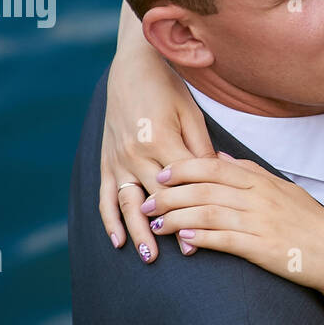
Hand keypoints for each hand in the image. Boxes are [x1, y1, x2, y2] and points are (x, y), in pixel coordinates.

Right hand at [99, 2, 214, 262]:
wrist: (132, 67)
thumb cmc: (168, 90)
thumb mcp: (191, 115)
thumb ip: (201, 150)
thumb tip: (218, 181)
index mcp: (160, 140)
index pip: (182, 185)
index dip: (196, 208)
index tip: (210, 232)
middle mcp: (134, 153)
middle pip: (155, 199)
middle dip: (170, 227)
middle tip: (185, 253)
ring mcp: (116, 159)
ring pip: (127, 203)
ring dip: (137, 231)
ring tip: (149, 256)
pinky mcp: (105, 161)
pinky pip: (105, 196)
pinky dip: (109, 220)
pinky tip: (118, 241)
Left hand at [143, 152, 323, 292]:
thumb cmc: (311, 224)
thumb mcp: (284, 190)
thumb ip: (252, 173)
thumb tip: (221, 158)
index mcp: (261, 182)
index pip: (213, 167)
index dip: (183, 169)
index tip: (161, 175)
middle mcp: (258, 198)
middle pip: (203, 190)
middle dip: (169, 195)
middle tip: (146, 202)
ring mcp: (261, 223)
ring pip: (208, 214)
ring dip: (177, 218)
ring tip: (156, 225)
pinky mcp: (263, 248)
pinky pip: (225, 240)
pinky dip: (201, 239)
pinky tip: (183, 241)